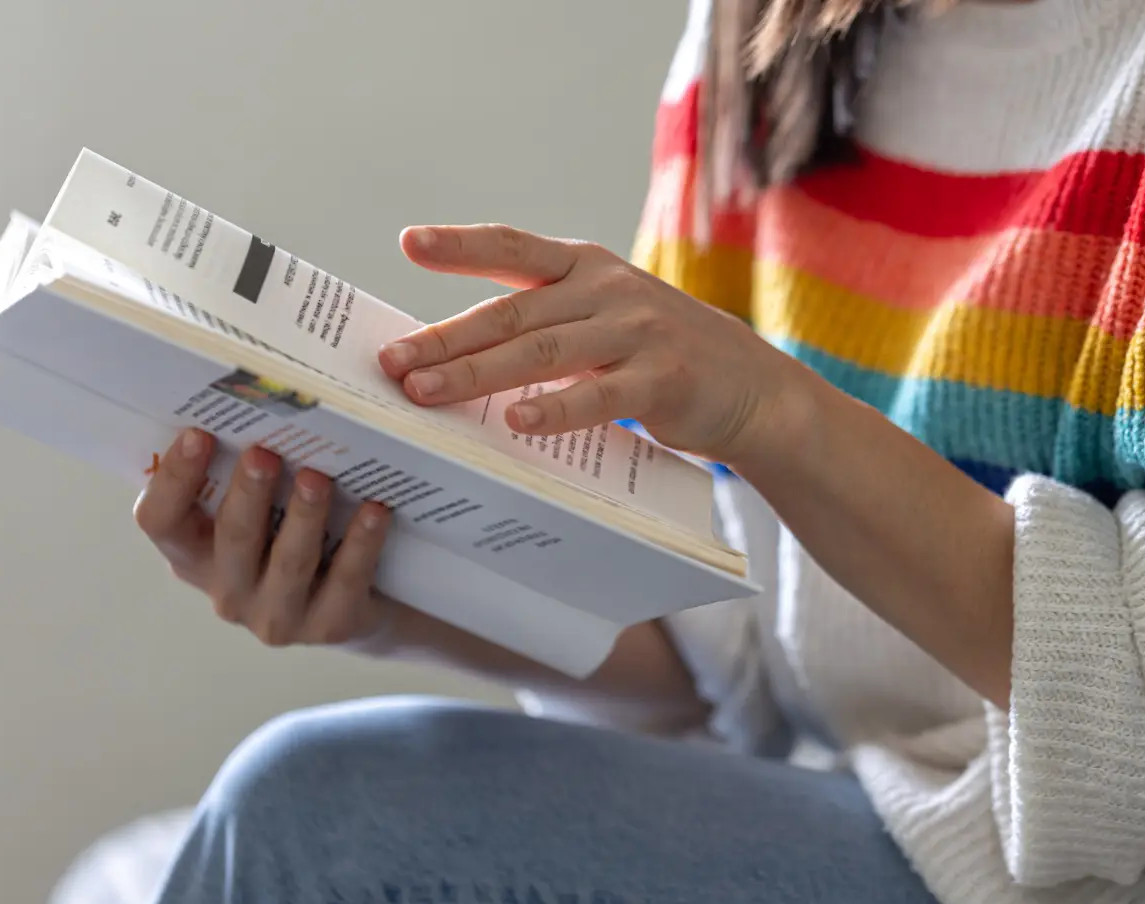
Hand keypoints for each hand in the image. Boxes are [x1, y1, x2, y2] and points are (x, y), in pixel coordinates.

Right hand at [134, 429, 393, 646]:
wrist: (360, 605)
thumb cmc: (295, 538)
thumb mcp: (259, 513)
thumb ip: (242, 473)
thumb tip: (250, 395)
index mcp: (195, 556)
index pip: (161, 522)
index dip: (173, 480)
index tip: (198, 433)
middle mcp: (228, 592)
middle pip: (231, 539)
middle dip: (248, 493)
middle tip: (264, 452)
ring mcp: (279, 617)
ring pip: (290, 562)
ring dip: (304, 516)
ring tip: (317, 477)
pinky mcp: (332, 626)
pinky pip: (346, 580)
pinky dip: (361, 542)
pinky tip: (375, 510)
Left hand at [378, 225, 812, 462]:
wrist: (752, 385)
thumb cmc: (659, 353)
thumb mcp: (605, 316)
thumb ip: (545, 321)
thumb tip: (453, 351)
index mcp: (587, 268)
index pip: (514, 249)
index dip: (461, 246)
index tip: (410, 242)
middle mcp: (608, 290)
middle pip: (513, 313)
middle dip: (447, 338)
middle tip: (393, 362)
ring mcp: (637, 333)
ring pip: (542, 352)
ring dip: (478, 374)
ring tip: (425, 392)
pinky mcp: (661, 380)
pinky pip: (598, 395)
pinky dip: (554, 408)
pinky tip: (515, 419)